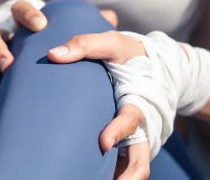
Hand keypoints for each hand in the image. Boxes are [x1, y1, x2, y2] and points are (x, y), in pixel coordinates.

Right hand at [0, 0, 117, 119]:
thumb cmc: (65, 53)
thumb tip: (110, 17)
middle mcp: (7, 43)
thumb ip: (91, 30)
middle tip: (11, 65)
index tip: (42, 26)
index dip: (26, 15)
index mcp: (26, 27)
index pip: (20, 10)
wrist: (49, 83)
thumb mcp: (79, 39)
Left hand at [46, 30, 150, 178]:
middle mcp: (141, 126)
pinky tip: (87, 178)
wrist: (156, 67)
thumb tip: (54, 55)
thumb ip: (86, 45)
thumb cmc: (130, 55)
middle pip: (140, 160)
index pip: (132, 121)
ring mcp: (136, 139)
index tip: (104, 143)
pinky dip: (112, 176)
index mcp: (137, 101)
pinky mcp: (128, 145)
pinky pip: (123, 167)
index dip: (119, 132)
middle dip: (127, 177)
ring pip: (133, 168)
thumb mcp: (112, 43)